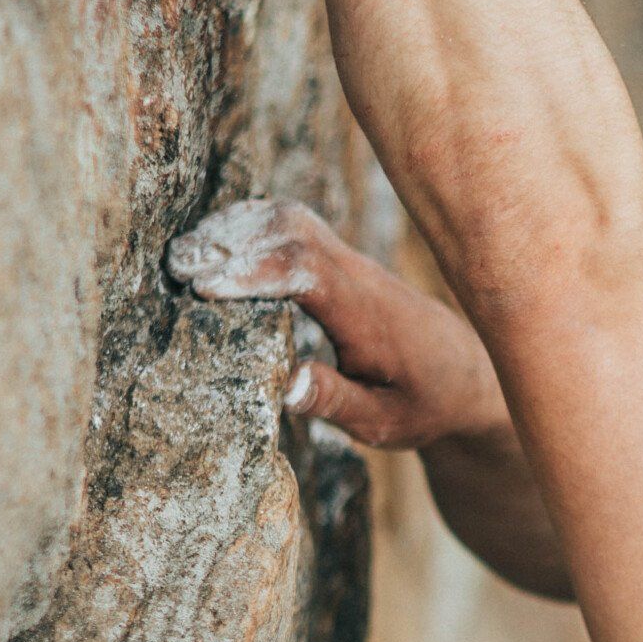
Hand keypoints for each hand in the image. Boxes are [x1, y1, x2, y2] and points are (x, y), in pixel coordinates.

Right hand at [168, 201, 506, 450]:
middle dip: (232, 243)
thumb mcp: (385, 422)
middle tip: (175, 266)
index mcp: (368, 315)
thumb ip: (337, 402)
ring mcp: (350, 261)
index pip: (308, 273)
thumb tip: (287, 386)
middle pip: (293, 231)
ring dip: (236, 229)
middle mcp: (358, 277)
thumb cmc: (423, 404)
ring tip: (181, 256)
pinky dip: (251, 225)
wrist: (467, 373)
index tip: (203, 288)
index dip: (254, 273)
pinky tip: (214, 244)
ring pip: (290, 219)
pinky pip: (294, 225)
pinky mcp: (340, 260)